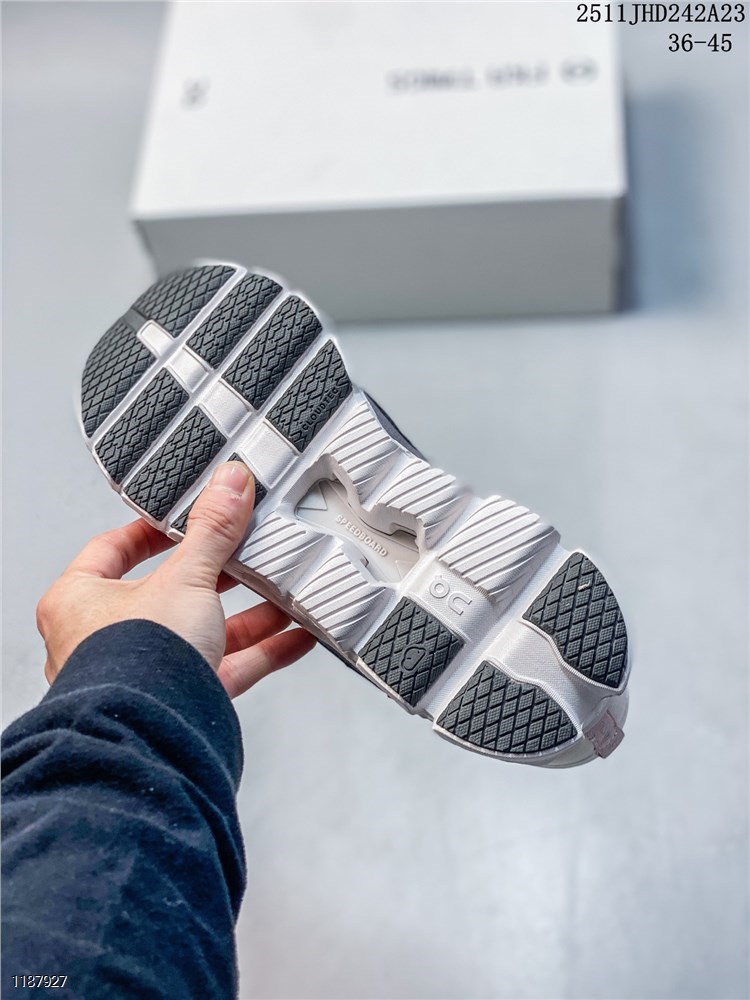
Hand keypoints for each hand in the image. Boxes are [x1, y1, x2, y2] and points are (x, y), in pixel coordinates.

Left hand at [36, 462, 315, 697]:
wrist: (151, 739)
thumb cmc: (134, 665)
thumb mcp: (184, 578)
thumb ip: (213, 531)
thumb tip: (229, 484)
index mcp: (81, 600)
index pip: (114, 549)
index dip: (152, 530)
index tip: (185, 517)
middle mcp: (105, 638)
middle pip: (170, 592)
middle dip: (217, 575)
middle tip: (245, 552)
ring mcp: (146, 672)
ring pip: (203, 632)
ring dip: (248, 615)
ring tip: (283, 592)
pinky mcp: (181, 699)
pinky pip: (227, 668)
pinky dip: (263, 652)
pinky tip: (294, 637)